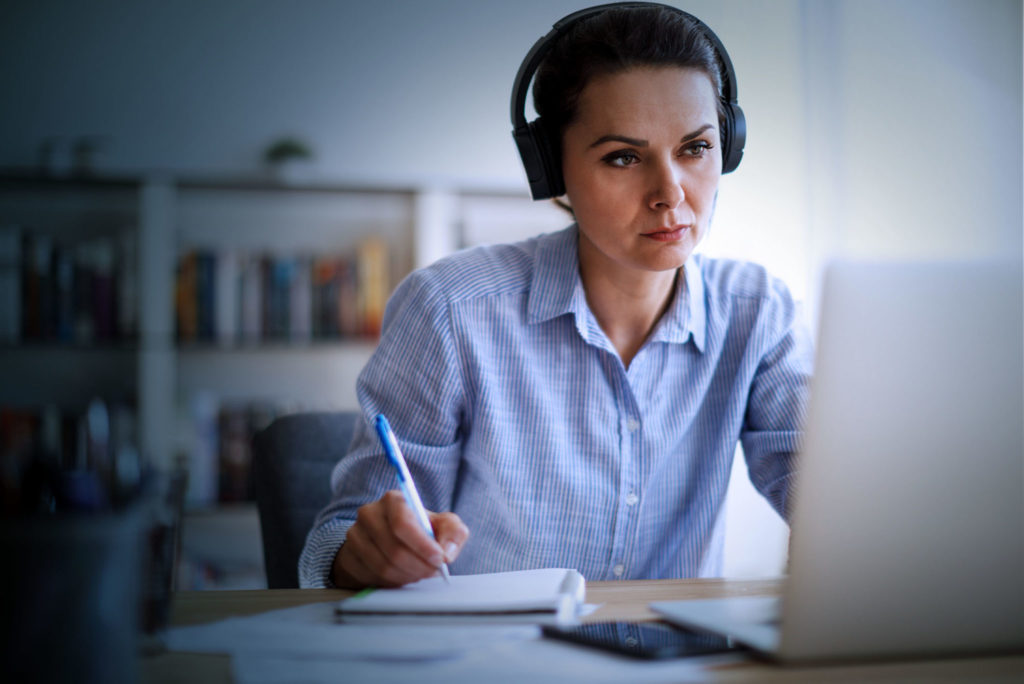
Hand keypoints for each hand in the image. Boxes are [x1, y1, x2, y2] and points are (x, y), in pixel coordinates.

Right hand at [331, 489, 468, 588]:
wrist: (392, 540)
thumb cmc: (421, 530)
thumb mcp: (443, 525)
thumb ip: (453, 532)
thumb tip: (446, 552)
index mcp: (393, 500)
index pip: (402, 523)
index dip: (422, 545)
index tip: (439, 559)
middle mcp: (369, 513)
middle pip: (394, 549)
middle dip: (419, 565)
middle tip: (433, 571)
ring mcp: (355, 535)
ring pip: (384, 566)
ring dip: (408, 575)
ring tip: (420, 572)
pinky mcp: (349, 556)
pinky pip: (373, 576)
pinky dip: (393, 581)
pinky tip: (403, 575)